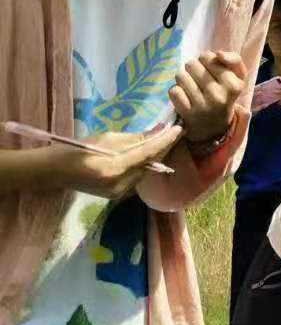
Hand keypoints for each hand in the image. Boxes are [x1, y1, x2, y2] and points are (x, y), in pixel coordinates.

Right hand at [47, 126, 184, 199]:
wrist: (56, 172)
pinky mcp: (117, 195)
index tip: (179, 129)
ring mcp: (119, 192)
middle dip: (163, 149)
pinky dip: (144, 166)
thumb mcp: (107, 139)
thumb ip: (135, 138)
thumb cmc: (78, 149)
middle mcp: (120, 184)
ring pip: (145, 172)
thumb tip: (159, 131)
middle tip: (176, 133)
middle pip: (150, 165)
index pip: (148, 153)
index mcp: (115, 168)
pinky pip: (137, 178)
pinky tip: (150, 155)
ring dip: (156, 157)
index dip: (165, 141)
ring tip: (166, 141)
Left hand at [169, 51, 247, 143]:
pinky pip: (174, 91)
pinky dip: (177, 91)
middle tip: (198, 77)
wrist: (214, 126)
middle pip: (192, 64)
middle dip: (193, 68)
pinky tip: (184, 95)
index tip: (209, 68)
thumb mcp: (237, 77)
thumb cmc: (225, 94)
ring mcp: (202, 106)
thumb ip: (233, 59)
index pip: (208, 57)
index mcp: (233, 85)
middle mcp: (218, 96)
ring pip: (181, 76)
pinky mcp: (187, 113)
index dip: (206, 59)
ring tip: (190, 85)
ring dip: (183, 78)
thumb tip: (219, 54)